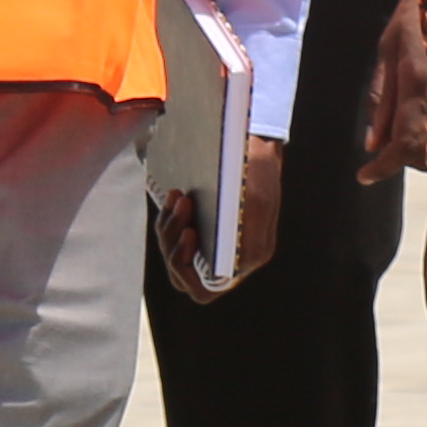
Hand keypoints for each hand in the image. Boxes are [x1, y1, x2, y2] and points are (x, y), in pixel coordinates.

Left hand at [156, 133, 290, 299]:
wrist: (256, 137)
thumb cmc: (256, 165)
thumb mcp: (255, 198)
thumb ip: (241, 237)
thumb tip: (225, 271)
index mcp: (250, 256)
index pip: (205, 289)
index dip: (187, 270)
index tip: (187, 236)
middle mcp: (233, 257)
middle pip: (185, 272)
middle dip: (172, 244)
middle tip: (178, 210)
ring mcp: (218, 242)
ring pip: (177, 253)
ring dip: (170, 228)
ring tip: (177, 198)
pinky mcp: (208, 227)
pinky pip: (178, 235)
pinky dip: (172, 219)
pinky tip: (176, 197)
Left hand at [357, 0, 426, 177]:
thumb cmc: (420, 8)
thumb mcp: (390, 44)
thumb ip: (382, 94)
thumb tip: (371, 140)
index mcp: (418, 82)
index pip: (401, 144)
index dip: (382, 167)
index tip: (366, 177)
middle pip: (426, 152)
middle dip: (404, 158)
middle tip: (387, 152)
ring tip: (414, 128)